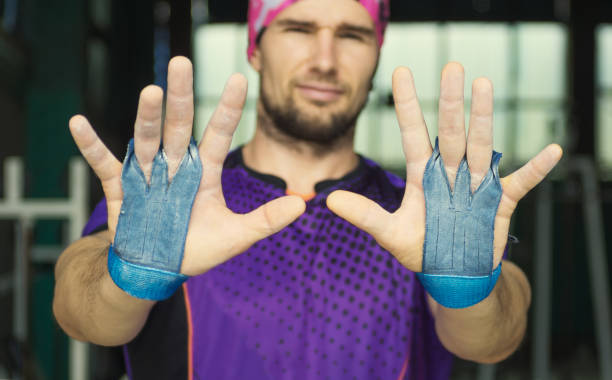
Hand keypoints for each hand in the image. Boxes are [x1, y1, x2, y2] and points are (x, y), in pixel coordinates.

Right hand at [69, 56, 304, 275]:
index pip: (219, 135)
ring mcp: (148, 175)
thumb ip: (266, 220)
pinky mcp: (122, 189)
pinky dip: (91, 146)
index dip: (228, 109)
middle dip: (182, 97)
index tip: (240, 79)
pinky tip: (78, 123)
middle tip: (182, 62)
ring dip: (147, 117)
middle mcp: (177, 166)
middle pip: (180, 126)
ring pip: (148, 140)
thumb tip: (303, 204)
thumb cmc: (197, 249)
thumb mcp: (236, 236)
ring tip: (150, 91)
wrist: (158, 267)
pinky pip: (104, 165)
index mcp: (205, 173)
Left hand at [327, 62, 561, 271]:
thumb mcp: (390, 233)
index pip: (413, 133)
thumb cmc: (420, 249)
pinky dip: (537, 169)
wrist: (451, 273)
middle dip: (449, 101)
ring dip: (483, 118)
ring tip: (484, 85)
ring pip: (480, 145)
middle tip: (451, 67)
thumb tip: (329, 201)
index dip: (407, 104)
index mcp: (422, 174)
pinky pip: (521, 182)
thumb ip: (365, 215)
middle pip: (449, 131)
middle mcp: (449, 171)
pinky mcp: (500, 201)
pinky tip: (552, 151)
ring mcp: (476, 183)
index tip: (401, 72)